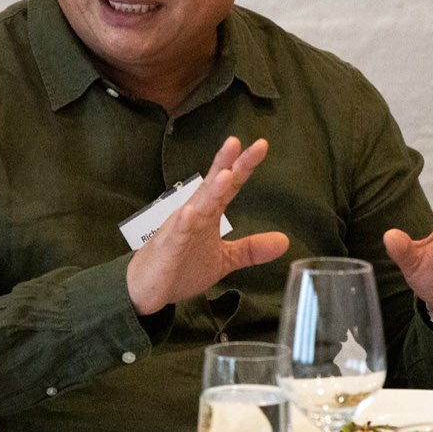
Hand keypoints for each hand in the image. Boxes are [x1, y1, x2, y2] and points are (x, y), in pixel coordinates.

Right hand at [126, 137, 290, 315]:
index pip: (228, 186)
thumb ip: (251, 249)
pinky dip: (182, 223)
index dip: (243, 166)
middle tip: (237, 142)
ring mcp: (179, 230)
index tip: (260, 145)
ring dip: (209, 190)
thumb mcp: (224, 259)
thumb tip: (284, 241)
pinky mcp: (167, 249)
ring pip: (196, 205)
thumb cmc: (182, 267)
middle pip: (212, 186)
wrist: (147, 289)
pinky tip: (189, 212)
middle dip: (224, 164)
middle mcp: (194, 215)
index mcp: (208, 214)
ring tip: (224, 174)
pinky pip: (176, 235)